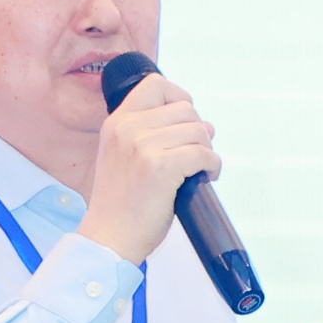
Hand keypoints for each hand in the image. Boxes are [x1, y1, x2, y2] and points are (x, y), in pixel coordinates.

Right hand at [75, 73, 217, 263]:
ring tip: (199, 169)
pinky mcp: (160, 167)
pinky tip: (206, 177)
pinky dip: (212, 165)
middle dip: (198, 131)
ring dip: (206, 150)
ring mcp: (142, 146)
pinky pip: (203, 153)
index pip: (155, 84)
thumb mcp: (122, 155)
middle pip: (185, 108)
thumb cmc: (122, 204)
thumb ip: (148, 133)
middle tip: (194, 156)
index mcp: (117, 122)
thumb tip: (201, 123)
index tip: (184, 124)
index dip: (179, 98)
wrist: (109, 238)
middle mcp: (127, 128)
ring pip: (198, 130)